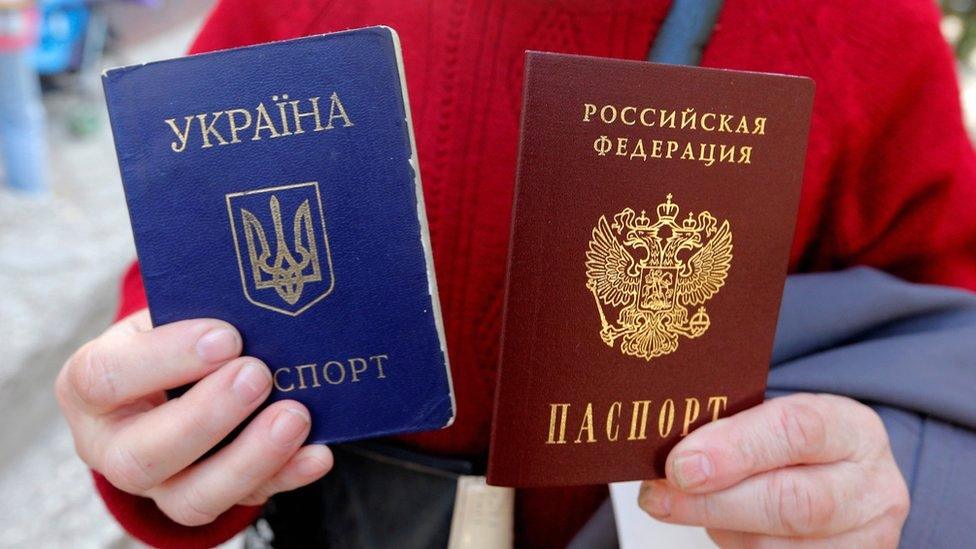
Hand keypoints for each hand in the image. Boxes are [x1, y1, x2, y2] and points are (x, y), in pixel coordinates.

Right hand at [55, 309, 332, 525]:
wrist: (176, 374)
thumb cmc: (171, 334)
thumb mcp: (165, 313)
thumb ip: (196, 309)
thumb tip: (259, 294)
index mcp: (88, 387)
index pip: (105, 379)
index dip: (165, 359)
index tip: (227, 337)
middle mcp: (111, 446)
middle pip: (142, 455)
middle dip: (208, 417)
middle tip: (259, 375)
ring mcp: (158, 484)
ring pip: (192, 497)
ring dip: (251, 457)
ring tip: (296, 416)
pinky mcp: (203, 499)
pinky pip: (244, 501)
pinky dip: (285, 476)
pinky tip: (317, 453)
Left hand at [638, 393, 908, 546]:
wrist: (838, 479)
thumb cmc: (793, 446)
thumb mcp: (773, 417)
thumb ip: (731, 426)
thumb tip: (671, 450)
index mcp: (852, 429)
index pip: (799, 430)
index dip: (735, 448)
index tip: (681, 464)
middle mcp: (871, 487)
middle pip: (793, 502)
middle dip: (716, 502)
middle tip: (661, 496)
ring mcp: (866, 538)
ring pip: (779, 545)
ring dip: (719, 528)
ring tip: (680, 507)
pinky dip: (736, 547)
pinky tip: (716, 528)